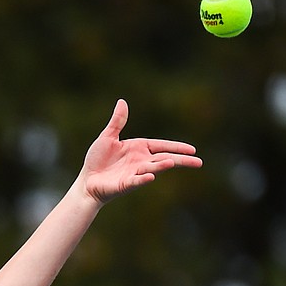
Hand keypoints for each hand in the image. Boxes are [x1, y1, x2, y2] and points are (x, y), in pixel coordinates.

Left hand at [80, 99, 201, 203]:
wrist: (87, 180)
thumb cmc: (98, 160)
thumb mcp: (108, 137)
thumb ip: (117, 122)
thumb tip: (122, 101)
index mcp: (139, 149)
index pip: (162, 146)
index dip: (176, 147)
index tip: (192, 150)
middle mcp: (140, 161)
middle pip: (164, 159)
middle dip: (180, 160)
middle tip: (198, 162)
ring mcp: (134, 173)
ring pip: (151, 168)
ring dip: (161, 166)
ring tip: (171, 163)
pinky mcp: (125, 184)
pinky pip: (136, 181)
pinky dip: (143, 179)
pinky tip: (150, 177)